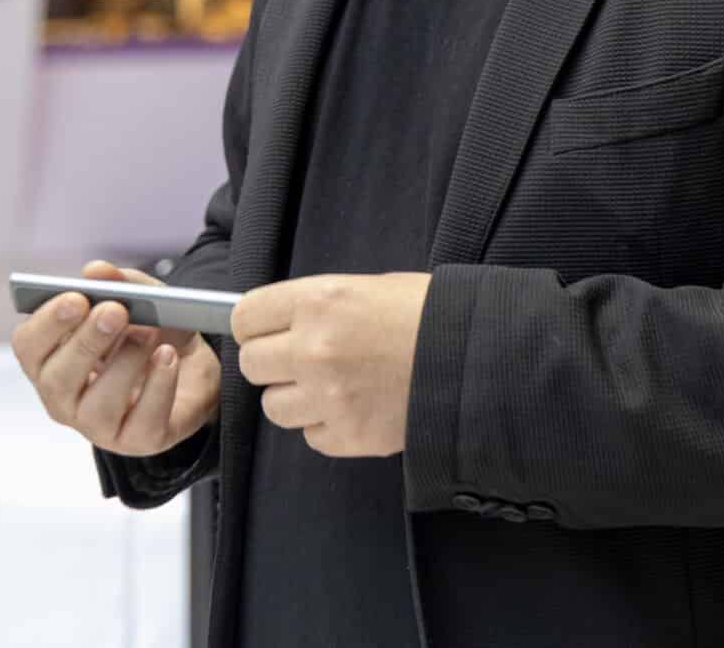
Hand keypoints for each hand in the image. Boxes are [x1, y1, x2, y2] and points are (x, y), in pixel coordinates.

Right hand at [11, 259, 221, 457]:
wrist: (196, 370)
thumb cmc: (152, 334)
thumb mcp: (141, 299)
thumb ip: (120, 282)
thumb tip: (96, 270)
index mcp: (51, 360)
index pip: (28, 346)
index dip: (47, 323)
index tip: (75, 298)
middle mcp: (65, 398)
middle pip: (57, 379)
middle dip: (86, 342)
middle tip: (115, 311)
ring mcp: (98, 426)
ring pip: (97, 405)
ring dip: (125, 363)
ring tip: (149, 333)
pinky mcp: (138, 441)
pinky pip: (142, 421)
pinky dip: (157, 386)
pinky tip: (167, 358)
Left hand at [233, 272, 430, 457]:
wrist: (479, 360)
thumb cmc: (431, 315)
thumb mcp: (371, 287)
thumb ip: (320, 305)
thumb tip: (284, 320)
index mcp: (319, 301)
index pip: (244, 317)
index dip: (256, 324)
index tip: (268, 328)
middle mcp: (314, 349)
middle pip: (252, 364)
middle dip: (273, 362)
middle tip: (303, 358)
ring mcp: (328, 397)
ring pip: (273, 407)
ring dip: (295, 397)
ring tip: (331, 386)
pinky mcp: (348, 435)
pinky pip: (310, 436)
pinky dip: (325, 426)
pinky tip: (353, 407)